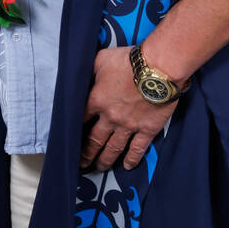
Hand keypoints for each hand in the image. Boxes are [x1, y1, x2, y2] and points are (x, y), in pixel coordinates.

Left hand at [81, 45, 174, 171]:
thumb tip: (82, 73)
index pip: (80, 119)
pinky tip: (127, 166)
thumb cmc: (129, 61)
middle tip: (81, 164)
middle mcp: (110, 117)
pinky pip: (138, 148)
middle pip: (94, 140)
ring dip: (105, 160)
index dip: (73, 129)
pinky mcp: (147, 129)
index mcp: (96, 101)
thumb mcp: (100, 60)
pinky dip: (132, 159)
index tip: (69, 138)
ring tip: (99, 168)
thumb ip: (90, 70)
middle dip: (86, 153)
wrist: (158, 69)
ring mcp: (129, 126)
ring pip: (113, 148)